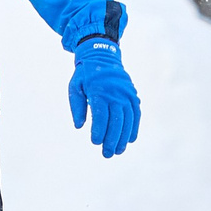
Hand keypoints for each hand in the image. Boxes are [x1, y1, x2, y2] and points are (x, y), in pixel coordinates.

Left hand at [69, 38, 140, 156]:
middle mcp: (115, 93)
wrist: (103, 56)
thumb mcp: (75, 87)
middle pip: (116, 120)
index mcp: (99, 90)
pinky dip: (134, 127)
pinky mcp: (133, 96)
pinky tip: (130, 140)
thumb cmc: (85, 75)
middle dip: (112, 139)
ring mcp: (126, 94)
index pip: (101, 115)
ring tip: (118, 151)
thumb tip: (79, 126)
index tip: (95, 142)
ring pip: (128, 119)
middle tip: (107, 154)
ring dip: (123, 137)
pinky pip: (136, 114)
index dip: (99, 130)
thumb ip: (77, 107)